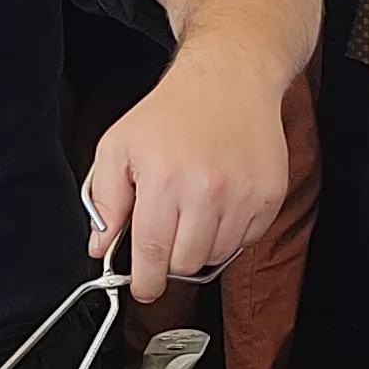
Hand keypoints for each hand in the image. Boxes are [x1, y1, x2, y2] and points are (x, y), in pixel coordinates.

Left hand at [86, 46, 290, 300]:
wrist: (229, 79)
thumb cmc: (170, 112)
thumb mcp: (118, 146)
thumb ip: (104, 200)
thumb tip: (99, 246)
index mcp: (164, 180)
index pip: (152, 254)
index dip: (145, 282)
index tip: (143, 289)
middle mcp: (207, 190)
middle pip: (185, 263)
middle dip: (170, 257)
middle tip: (166, 232)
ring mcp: (244, 194)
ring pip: (216, 255)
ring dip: (200, 243)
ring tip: (193, 207)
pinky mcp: (269, 195)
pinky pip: (245, 240)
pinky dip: (229, 232)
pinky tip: (219, 201)